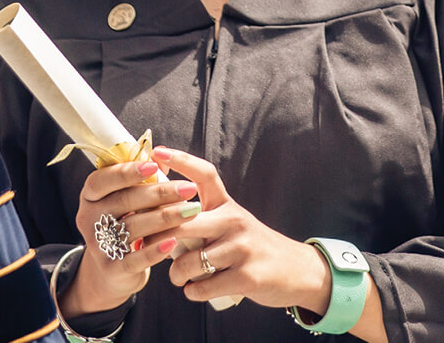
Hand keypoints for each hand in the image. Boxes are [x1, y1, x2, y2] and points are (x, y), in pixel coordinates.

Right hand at [59, 159, 201, 317]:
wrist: (114, 269)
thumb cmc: (126, 221)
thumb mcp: (128, 198)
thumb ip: (143, 177)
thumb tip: (164, 153)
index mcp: (90, 195)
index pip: (103, 179)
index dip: (128, 171)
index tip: (155, 165)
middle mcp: (88, 218)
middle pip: (124, 200)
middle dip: (160, 193)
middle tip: (188, 188)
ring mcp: (97, 244)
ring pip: (132, 226)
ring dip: (165, 217)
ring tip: (192, 210)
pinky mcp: (110, 269)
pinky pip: (134, 259)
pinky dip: (155, 250)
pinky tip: (174, 241)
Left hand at [147, 146, 331, 313]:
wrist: (296, 270)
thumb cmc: (251, 247)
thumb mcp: (232, 223)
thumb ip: (202, 218)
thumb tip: (156, 217)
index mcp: (228, 205)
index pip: (204, 174)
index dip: (180, 160)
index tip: (157, 152)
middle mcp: (234, 220)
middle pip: (181, 221)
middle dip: (156, 238)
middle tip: (148, 247)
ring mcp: (241, 248)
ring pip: (187, 262)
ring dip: (175, 274)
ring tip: (179, 276)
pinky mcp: (246, 277)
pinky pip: (201, 287)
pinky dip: (192, 291)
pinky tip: (196, 289)